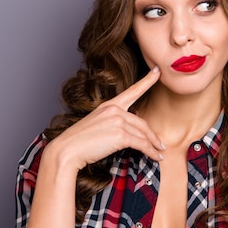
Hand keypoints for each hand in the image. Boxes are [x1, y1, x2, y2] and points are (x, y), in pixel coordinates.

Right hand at [46, 67, 163, 170]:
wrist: (66, 151)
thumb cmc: (79, 142)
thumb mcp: (97, 125)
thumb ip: (114, 123)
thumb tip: (131, 131)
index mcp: (109, 105)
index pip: (132, 91)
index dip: (147, 80)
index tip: (157, 70)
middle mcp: (115, 110)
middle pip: (142, 123)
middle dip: (153, 136)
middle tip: (160, 145)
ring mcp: (118, 121)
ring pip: (143, 135)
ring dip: (153, 146)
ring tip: (159, 153)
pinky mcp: (121, 135)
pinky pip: (142, 144)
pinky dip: (151, 152)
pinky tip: (156, 157)